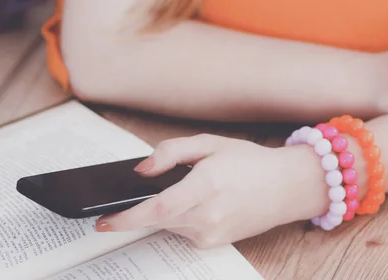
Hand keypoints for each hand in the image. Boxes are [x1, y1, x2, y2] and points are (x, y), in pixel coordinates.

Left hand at [95, 135, 325, 248]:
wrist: (284, 186)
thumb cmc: (250, 161)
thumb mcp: (211, 143)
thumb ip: (172, 152)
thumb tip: (141, 170)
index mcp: (207, 184)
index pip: (158, 208)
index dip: (126, 217)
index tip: (103, 220)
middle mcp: (208, 214)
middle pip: (158, 219)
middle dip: (140, 210)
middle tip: (131, 197)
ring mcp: (212, 233)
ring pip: (169, 225)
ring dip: (164, 210)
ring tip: (183, 188)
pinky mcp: (214, 243)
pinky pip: (183, 231)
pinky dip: (180, 217)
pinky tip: (197, 201)